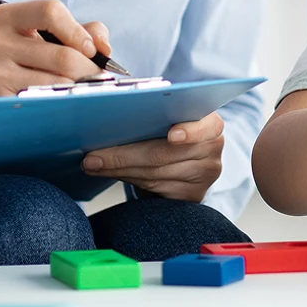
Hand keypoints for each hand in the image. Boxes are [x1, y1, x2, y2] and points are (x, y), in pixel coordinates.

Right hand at [0, 0, 111, 97]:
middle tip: (100, 80)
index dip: (78, 31)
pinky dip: (60, 105)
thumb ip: (82, 31)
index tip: (92, 50)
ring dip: (78, 90)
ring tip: (83, 92)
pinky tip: (64, 105)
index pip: (50, 11)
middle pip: (62, 56)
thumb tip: (104, 49)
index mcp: (9, 16)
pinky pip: (43, 103)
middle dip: (89, 70)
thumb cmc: (25, 57)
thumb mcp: (46, 35)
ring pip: (57, 83)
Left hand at [81, 112, 224, 202]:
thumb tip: (111, 111)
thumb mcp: (171, 113)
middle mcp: (212, 150)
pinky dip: (129, 180)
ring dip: (120, 169)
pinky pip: (154, 190)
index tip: (172, 135)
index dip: (191, 131)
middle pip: (166, 154)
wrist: (185, 153)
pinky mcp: (192, 197)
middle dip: (124, 154)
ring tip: (94, 163)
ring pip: (155, 174)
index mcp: (212, 124)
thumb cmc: (172, 126)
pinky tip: (111, 173)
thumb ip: (156, 110)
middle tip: (94, 155)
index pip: (208, 126)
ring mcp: (204, 177)